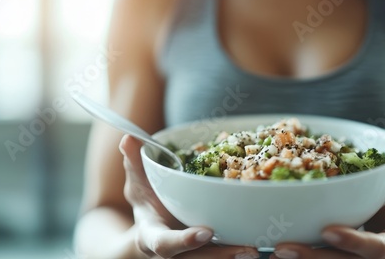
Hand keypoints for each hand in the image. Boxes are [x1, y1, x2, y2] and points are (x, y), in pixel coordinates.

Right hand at [120, 135, 259, 258]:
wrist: (151, 224)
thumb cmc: (146, 199)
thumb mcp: (137, 182)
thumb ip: (134, 163)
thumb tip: (128, 138)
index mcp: (151, 235)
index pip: (164, 244)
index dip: (183, 241)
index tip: (206, 232)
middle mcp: (171, 253)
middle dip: (219, 255)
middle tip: (247, 248)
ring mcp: (189, 257)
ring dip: (233, 256)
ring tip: (256, 250)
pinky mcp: (204, 255)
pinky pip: (220, 256)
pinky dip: (235, 252)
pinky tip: (257, 243)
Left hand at [271, 134, 384, 258]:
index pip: (375, 248)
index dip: (353, 242)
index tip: (328, 230)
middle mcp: (368, 257)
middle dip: (310, 257)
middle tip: (281, 247)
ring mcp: (350, 258)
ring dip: (297, 258)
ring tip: (269, 249)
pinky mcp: (337, 254)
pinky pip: (316, 256)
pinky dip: (296, 252)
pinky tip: (268, 247)